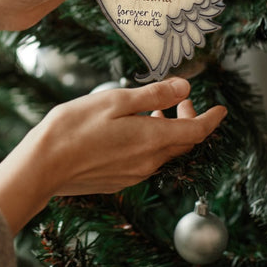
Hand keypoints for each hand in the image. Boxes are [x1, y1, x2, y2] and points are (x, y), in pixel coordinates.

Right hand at [0, 78, 226, 233]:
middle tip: (181, 99)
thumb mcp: (116, 101)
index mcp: (152, 140)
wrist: (44, 165)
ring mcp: (134, 174)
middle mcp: (149, 162)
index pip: (196, 131)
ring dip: (168, 130)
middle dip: (189, 119)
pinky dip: (152, 142)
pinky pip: (147, 160)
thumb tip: (185, 86)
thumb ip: (154, 95)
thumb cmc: (76, 127)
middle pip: (182, 142)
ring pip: (164, 151)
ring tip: (156, 110)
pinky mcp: (119, 180)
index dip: (212, 119)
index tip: (222, 109)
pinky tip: (134, 128)